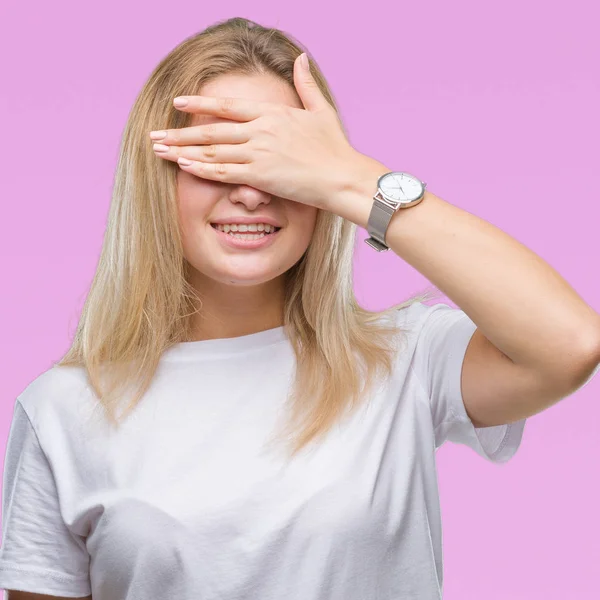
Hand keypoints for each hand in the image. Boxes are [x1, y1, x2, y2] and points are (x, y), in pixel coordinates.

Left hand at [149, 53, 370, 213]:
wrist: (343, 176)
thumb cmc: (335, 147)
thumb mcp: (321, 110)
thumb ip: (305, 84)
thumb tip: (300, 57)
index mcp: (272, 113)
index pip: (228, 105)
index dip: (199, 104)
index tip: (177, 104)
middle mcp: (261, 130)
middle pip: (211, 130)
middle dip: (179, 133)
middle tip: (154, 135)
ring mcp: (259, 153)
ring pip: (212, 151)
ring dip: (182, 152)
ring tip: (159, 152)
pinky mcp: (261, 177)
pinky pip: (224, 173)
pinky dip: (202, 170)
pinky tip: (184, 167)